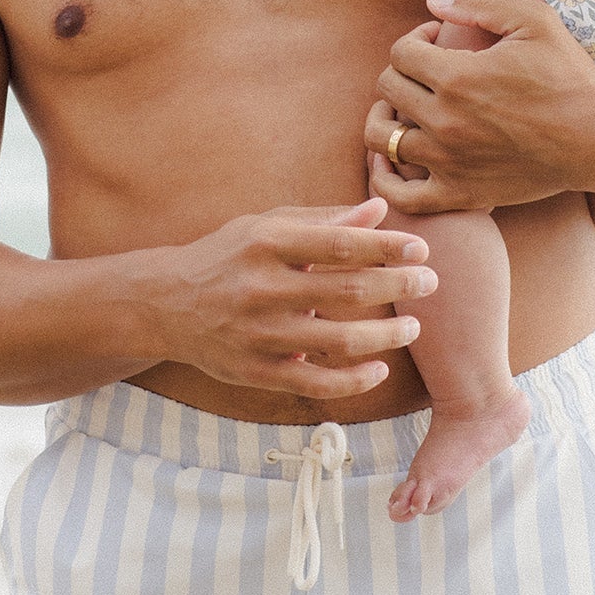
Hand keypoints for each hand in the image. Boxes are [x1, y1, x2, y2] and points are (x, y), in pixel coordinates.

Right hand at [161, 198, 437, 399]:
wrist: (164, 304)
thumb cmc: (228, 257)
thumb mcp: (266, 227)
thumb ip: (324, 221)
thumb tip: (381, 210)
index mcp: (266, 243)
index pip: (340, 243)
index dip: (387, 247)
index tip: (421, 249)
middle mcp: (261, 287)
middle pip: (347, 289)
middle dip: (398, 286)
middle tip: (431, 283)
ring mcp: (257, 334)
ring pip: (337, 341)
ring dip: (385, 335)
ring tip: (412, 326)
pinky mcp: (254, 371)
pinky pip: (315, 383)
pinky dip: (353, 380)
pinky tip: (379, 369)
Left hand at [364, 0, 594, 214]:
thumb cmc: (569, 76)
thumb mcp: (535, 20)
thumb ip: (481, 3)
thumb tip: (432, 3)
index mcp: (456, 78)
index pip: (400, 53)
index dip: (416, 39)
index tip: (438, 41)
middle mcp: (444, 122)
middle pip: (388, 89)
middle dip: (403, 71)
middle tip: (428, 71)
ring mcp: (449, 163)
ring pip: (382, 138)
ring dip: (386, 116)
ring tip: (406, 108)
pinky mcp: (460, 194)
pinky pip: (401, 195)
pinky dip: (385, 179)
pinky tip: (391, 161)